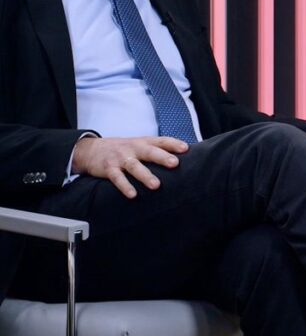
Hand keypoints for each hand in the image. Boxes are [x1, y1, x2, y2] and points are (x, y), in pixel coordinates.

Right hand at [72, 137, 186, 198]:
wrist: (90, 149)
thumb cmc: (122, 149)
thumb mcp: (139, 144)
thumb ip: (156, 149)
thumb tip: (181, 157)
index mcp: (143, 142)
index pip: (160, 141)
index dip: (173, 144)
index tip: (186, 148)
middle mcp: (133, 148)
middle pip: (149, 152)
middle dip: (162, 157)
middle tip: (175, 163)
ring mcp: (120, 158)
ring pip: (134, 166)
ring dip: (145, 175)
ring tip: (156, 185)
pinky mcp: (109, 168)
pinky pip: (117, 178)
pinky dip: (125, 186)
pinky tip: (133, 194)